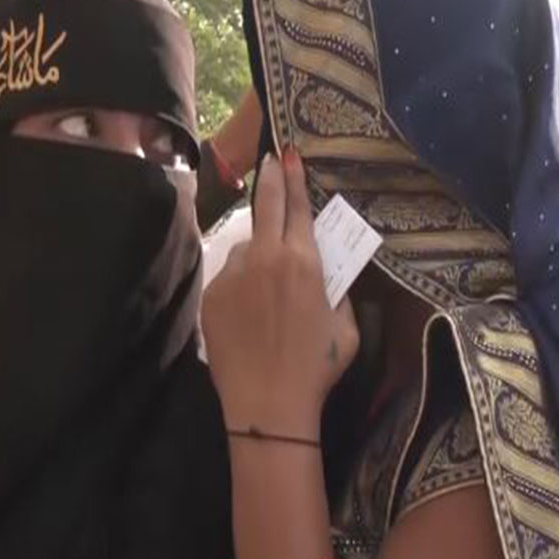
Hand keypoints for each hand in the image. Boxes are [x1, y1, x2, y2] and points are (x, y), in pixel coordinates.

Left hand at [202, 148, 358, 438]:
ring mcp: (233, 275)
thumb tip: (329, 275)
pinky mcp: (212, 296)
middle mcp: (265, 258)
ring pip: (247, 248)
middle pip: (265, 204)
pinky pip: (230, 277)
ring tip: (269, 288)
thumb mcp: (346, 327)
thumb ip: (337, 292)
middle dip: (270, 178)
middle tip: (271, 159)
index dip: (295, 177)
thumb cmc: (316, 367)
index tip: (289, 154)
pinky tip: (252, 314)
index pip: (297, 206)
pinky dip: (242, 284)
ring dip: (258, 253)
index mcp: (304, 262)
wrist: (268, 404)